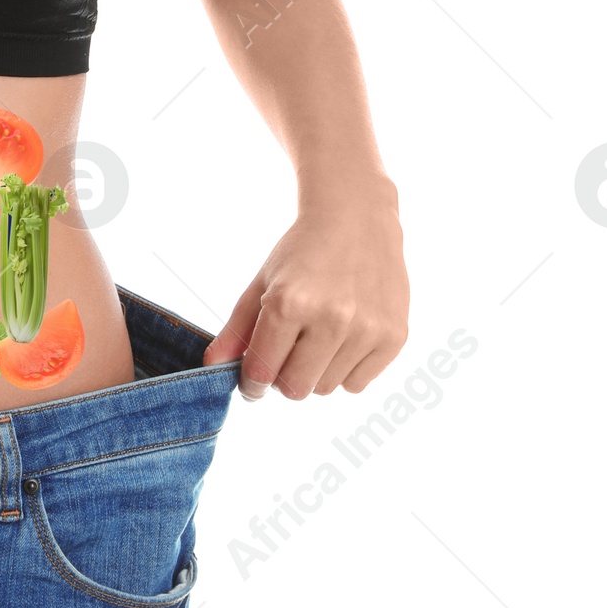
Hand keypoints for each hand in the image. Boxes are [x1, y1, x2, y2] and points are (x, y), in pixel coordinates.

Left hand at [203, 183, 407, 401]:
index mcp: (289, 302)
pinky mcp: (394, 336)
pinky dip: (345, 370)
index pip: (262, 373)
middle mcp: (332, 318)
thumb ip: (236, 329)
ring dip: (316, 372)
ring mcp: (367, 329)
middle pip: (296, 389)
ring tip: (318, 336)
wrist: (356, 218)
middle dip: (284, 378)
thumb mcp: (262, 283)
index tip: (253, 382)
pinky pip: (357, 384)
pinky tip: (343, 338)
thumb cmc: (302, 252)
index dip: (252, 384)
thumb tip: (212, 367)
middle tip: (287, 352)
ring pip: (327, 389)